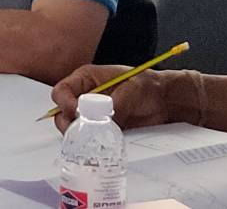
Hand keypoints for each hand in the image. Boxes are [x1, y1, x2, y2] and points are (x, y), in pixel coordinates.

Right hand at [51, 65, 186, 132]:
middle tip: (82, 131)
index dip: (64, 102)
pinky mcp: (102, 129)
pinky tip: (101, 146)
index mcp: (86, 79)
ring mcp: (92, 114)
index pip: (62, 90)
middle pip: (62, 112)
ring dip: (80, 135)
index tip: (75, 113)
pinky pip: (90, 137)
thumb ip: (116, 103)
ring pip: (74, 127)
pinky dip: (92, 143)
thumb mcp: (131, 89)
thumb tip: (106, 119)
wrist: (164, 101)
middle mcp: (84, 96)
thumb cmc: (147, 85)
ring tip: (93, 139)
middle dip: (69, 123)